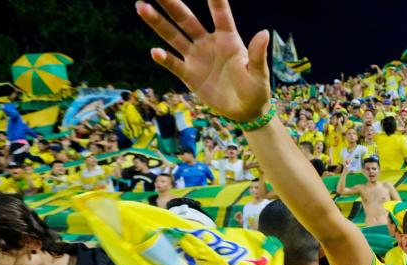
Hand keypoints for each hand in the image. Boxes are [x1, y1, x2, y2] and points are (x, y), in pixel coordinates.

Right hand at [136, 0, 270, 122]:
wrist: (245, 111)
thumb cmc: (256, 89)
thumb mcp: (259, 73)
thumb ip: (257, 54)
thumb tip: (264, 33)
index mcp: (228, 39)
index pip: (220, 15)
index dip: (215, 1)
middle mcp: (208, 43)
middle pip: (187, 20)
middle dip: (171, 5)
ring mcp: (196, 58)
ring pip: (173, 36)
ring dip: (158, 23)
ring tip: (142, 7)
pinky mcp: (189, 75)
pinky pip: (173, 64)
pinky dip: (164, 58)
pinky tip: (155, 52)